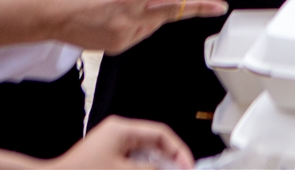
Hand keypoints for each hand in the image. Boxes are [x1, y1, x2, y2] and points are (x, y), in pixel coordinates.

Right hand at [51, 0, 227, 53]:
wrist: (47, 16)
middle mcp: (129, 20)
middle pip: (172, 11)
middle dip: (198, 8)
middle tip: (220, 6)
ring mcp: (124, 37)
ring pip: (152, 22)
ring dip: (150, 11)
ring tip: (124, 2)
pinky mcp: (117, 47)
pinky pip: (137, 32)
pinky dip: (135, 22)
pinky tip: (117, 15)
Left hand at [51, 117, 193, 168]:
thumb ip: (149, 169)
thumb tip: (170, 168)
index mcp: (121, 129)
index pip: (160, 133)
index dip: (178, 150)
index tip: (188, 165)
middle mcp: (117, 134)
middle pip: (153, 144)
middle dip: (168, 160)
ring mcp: (110, 146)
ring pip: (143, 156)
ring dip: (155, 167)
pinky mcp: (106, 159)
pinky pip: (131, 162)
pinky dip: (141, 169)